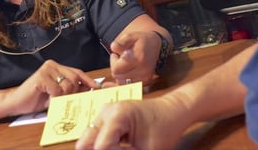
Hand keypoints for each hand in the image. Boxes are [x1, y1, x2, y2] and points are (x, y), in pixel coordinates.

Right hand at [6, 59, 99, 115]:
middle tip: (64, 100)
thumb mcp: (57, 93)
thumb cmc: (37, 98)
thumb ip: (70, 89)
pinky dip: (54, 98)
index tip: (97, 88)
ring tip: (53, 100)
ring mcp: (46, 69)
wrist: (16, 103)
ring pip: (67, 85)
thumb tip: (89, 90)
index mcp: (57, 67)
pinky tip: (47, 100)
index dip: (88, 81)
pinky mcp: (41, 77)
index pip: (78, 72)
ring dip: (63, 97)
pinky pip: (57, 90)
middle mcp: (52, 65)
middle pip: (75, 79)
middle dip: (73, 93)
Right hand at [75, 96, 189, 149]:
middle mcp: (105, 112)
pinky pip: (95, 139)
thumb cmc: (163, 129)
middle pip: (85, 144)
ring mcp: (102, 115)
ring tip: (124, 148)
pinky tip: (122, 146)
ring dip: (102, 149)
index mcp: (117, 114)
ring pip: (87, 142)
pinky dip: (105, 147)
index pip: (101, 146)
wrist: (171, 112)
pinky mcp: (104, 121)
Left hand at [108, 31, 160, 85]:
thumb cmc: (142, 40)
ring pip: (122, 83)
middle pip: (118, 77)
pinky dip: (124, 82)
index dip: (113, 62)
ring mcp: (145, 78)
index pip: (116, 69)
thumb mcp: (131, 36)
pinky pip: (129, 87)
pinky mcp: (146, 83)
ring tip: (125, 65)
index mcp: (138, 59)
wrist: (157, 46)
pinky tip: (122, 75)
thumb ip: (121, 42)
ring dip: (120, 75)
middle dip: (116, 68)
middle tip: (120, 59)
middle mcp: (143, 71)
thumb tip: (113, 47)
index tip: (116, 55)